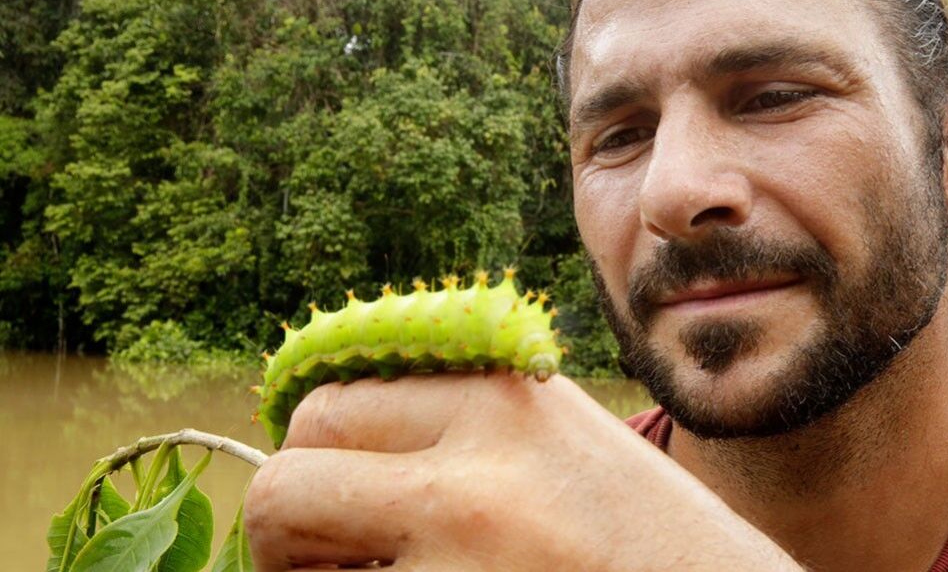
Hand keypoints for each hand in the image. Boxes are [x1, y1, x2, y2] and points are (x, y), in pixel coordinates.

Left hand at [243, 373, 799, 570]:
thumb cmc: (646, 536)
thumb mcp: (558, 436)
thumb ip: (460, 413)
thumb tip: (323, 421)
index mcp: (501, 405)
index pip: (328, 407)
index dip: (309, 454)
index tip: (320, 489)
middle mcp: (471, 486)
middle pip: (289, 484)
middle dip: (286, 532)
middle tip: (324, 561)